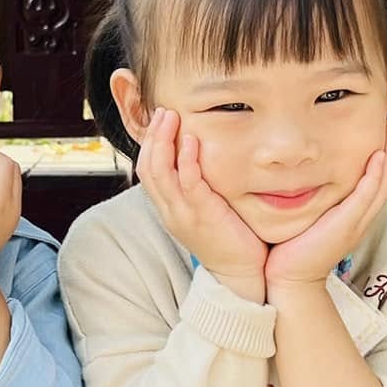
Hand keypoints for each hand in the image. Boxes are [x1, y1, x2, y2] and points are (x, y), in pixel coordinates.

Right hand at [138, 108, 267, 298]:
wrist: (240, 276)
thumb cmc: (228, 240)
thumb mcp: (205, 211)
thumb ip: (198, 188)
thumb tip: (201, 161)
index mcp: (169, 209)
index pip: (146, 170)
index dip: (150, 143)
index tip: (160, 120)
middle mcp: (170, 211)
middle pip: (147, 167)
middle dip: (153, 136)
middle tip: (163, 111)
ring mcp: (183, 214)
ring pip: (160, 172)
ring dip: (164, 141)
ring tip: (171, 117)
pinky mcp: (202, 216)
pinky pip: (188, 184)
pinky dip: (186, 160)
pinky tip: (191, 141)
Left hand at [265, 119, 386, 288]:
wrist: (288, 279)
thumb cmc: (291, 250)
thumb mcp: (307, 217)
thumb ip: (311, 198)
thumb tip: (298, 174)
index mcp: (353, 215)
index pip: (375, 181)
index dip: (383, 157)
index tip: (382, 133)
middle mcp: (359, 218)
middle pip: (385, 179)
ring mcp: (355, 223)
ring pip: (381, 185)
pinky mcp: (345, 227)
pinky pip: (364, 198)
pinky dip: (373, 177)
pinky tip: (376, 158)